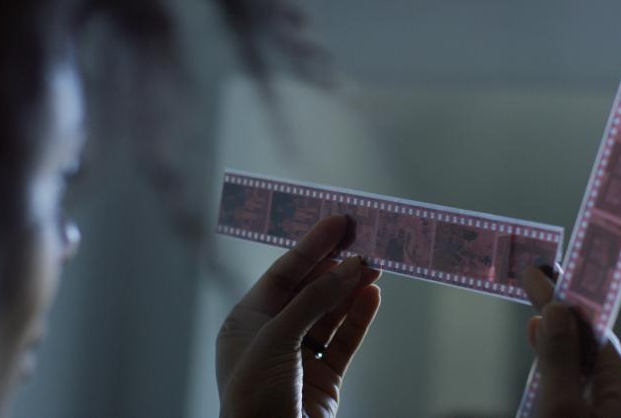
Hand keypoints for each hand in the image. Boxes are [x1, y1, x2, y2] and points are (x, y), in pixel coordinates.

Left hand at [216, 215, 381, 417]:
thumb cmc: (254, 396)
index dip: (311, 247)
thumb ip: (314, 300)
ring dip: (351, 290)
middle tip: (364, 242)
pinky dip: (359, 318)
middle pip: (308, 291)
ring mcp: (299, 358)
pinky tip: (372, 296)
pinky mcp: (324, 379)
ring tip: (375, 268)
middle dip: (336, 267)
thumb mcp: (278, 338)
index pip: (282, 274)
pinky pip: (344, 341)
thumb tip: (349, 267)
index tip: (338, 223)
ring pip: (330, 315)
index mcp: (246, 322)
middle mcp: (272, 336)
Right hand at [521, 266, 620, 417]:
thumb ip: (558, 361)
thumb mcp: (560, 410)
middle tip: (532, 282)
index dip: (562, 299)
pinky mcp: (607, 417)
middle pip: (587, 344)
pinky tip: (544, 360)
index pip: (592, 329)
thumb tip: (555, 311)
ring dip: (556, 346)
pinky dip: (560, 371)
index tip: (538, 272)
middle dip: (558, 316)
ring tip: (533, 320)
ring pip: (583, 366)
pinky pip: (583, 385)